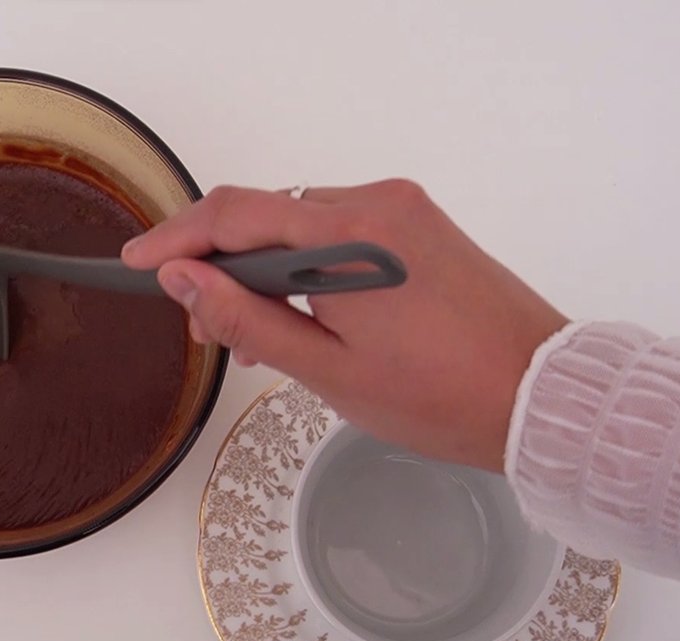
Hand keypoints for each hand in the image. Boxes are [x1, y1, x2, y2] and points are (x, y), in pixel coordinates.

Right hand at [122, 181, 568, 472]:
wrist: (542, 396)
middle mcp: (375, 203)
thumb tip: (182, 278)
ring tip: (260, 340)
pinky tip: (307, 317)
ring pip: (301, 222)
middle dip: (222, 266)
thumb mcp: (326, 371)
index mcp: (347, 236)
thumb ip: (247, 318)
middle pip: (265, 215)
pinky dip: (309, 264)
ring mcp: (403, 209)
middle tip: (210, 333)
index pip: (234, 215)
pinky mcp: (422, 224)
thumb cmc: (441, 397)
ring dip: (266, 269)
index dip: (176, 239)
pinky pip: (341, 229)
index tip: (137, 265)